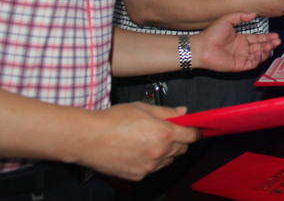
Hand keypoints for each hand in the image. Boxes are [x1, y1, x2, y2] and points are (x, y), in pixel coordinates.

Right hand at [75, 102, 198, 180]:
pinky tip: (140, 151)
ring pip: (168, 160)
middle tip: (169, 132)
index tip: (194, 129)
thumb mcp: (143, 108)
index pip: (191, 136)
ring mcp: (149, 166)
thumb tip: (182, 112)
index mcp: (164, 134)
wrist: (88, 139)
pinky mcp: (138, 175)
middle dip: (180, 140)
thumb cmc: (113, 120)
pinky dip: (152, 161)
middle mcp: (159, 152)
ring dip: (166, 151)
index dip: (194, 131)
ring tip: (150, 140)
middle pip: (182, 149)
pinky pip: (153, 169)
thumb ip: (166, 112)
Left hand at [192, 13, 279, 71]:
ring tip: (271, 45)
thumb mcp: (227, 20)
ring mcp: (241, 58)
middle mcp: (243, 49)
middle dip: (270, 44)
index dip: (267, 37)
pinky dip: (258, 59)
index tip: (275, 35)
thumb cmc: (212, 33)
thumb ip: (240, 16)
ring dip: (266, 50)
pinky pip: (252, 63)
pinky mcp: (239, 66)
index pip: (257, 38)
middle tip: (277, 40)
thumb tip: (254, 14)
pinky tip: (260, 52)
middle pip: (260, 47)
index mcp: (241, 39)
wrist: (202, 46)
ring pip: (258, 55)